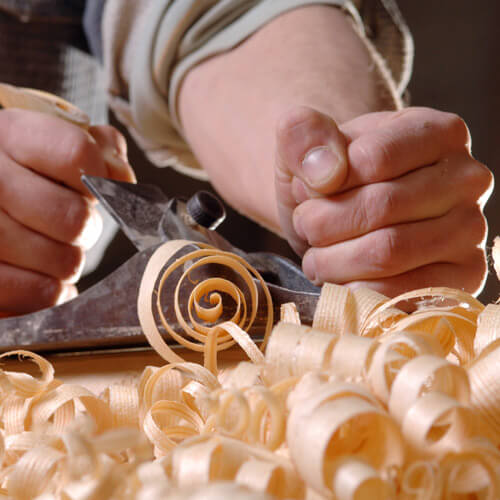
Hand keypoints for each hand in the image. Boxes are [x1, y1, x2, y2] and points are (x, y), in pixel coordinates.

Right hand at [0, 109, 135, 313]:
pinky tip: (44, 275)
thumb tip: (121, 176)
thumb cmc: (33, 171)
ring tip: (52, 248)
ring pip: (62, 261)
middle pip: (73, 217)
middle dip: (86, 228)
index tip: (93, 187)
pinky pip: (42, 293)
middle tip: (73, 225)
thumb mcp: (63, 142)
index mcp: (11, 134)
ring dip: (70, 261)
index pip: (77, 154)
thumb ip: (101, 148)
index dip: (99, 177)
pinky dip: (55, 290)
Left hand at [275, 106, 492, 296]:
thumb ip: (303, 134)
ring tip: (318, 254)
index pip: (373, 159)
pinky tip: (340, 278)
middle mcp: (466, 178)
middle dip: (324, 224)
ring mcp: (470, 229)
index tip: (307, 192)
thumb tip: (326, 173)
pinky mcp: (463, 275)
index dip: (325, 184)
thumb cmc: (330, 178)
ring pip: (387, 253)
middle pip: (381, 208)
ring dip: (333, 261)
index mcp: (436, 132)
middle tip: (307, 227)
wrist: (344, 214)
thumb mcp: (304, 144)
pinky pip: (400, 292)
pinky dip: (355, 290)